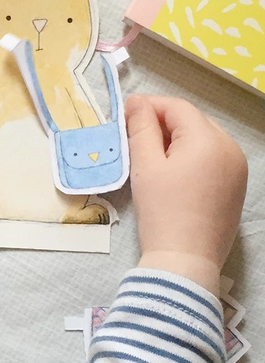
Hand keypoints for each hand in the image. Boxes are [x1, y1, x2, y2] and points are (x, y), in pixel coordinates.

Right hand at [125, 95, 246, 293]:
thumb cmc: (161, 211)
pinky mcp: (236, 187)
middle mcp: (230, 148)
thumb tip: (136, 101)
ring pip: (203, 140)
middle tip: (133, 137)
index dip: (149, 106)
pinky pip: (212, 159)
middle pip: (192, 122)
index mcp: (209, 139)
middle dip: (163, 123)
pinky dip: (191, 158)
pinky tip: (172, 174)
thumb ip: (140, 128)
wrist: (185, 261)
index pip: (177, 107)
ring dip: (177, 141)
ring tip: (150, 157)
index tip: (124, 114)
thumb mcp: (145, 166)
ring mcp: (237, 168)